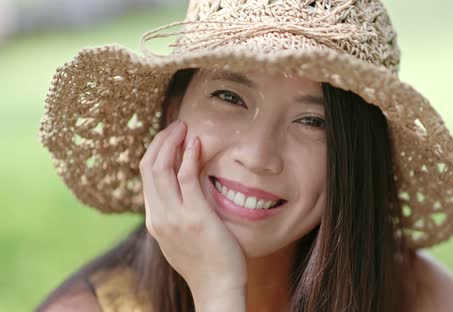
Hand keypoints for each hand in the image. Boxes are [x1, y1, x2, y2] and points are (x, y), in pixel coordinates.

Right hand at [139, 120, 246, 307]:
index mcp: (155, 220)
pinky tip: (196, 143)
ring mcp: (174, 217)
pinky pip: (186, 177)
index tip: (170, 138)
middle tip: (176, 125)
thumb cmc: (207, 262)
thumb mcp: (182, 237)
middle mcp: (158, 216)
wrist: (217, 287)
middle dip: (160, 141)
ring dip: (171, 142)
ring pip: (160, 168)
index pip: (146, 176)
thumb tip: (183, 192)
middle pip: (148, 167)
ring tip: (184, 127)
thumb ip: (177, 214)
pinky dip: (189, 155)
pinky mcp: (194, 216)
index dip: (156, 152)